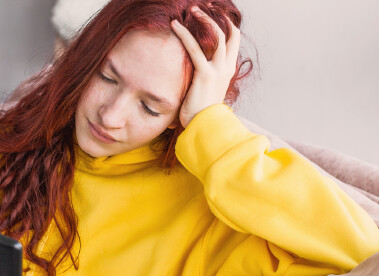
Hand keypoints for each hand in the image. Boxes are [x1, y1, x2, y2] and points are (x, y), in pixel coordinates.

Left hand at [171, 7, 240, 126]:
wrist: (204, 128)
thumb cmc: (201, 114)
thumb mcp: (204, 92)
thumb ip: (202, 79)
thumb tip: (189, 76)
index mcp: (227, 71)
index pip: (233, 41)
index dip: (226, 25)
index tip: (213, 15)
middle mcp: (226, 68)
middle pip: (230, 34)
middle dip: (218, 17)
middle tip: (204, 7)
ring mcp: (218, 71)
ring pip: (217, 36)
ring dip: (204, 19)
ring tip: (192, 10)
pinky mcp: (205, 75)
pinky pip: (195, 49)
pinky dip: (185, 35)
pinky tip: (175, 25)